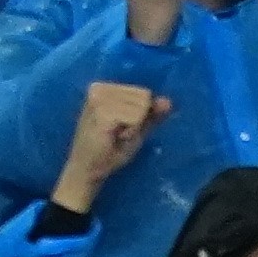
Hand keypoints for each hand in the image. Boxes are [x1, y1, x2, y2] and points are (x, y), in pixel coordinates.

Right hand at [49, 80, 165, 213]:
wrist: (89, 168)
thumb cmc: (110, 150)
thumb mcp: (135, 130)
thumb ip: (151, 115)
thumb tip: (168, 101)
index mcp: (105, 89)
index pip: (143, 94)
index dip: (140, 115)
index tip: (122, 128)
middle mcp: (99, 88)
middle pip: (142, 98)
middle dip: (137, 120)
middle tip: (119, 133)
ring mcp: (99, 99)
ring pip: (140, 107)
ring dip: (133, 126)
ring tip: (116, 136)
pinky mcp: (101, 112)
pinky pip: (135, 117)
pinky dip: (131, 131)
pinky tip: (115, 137)